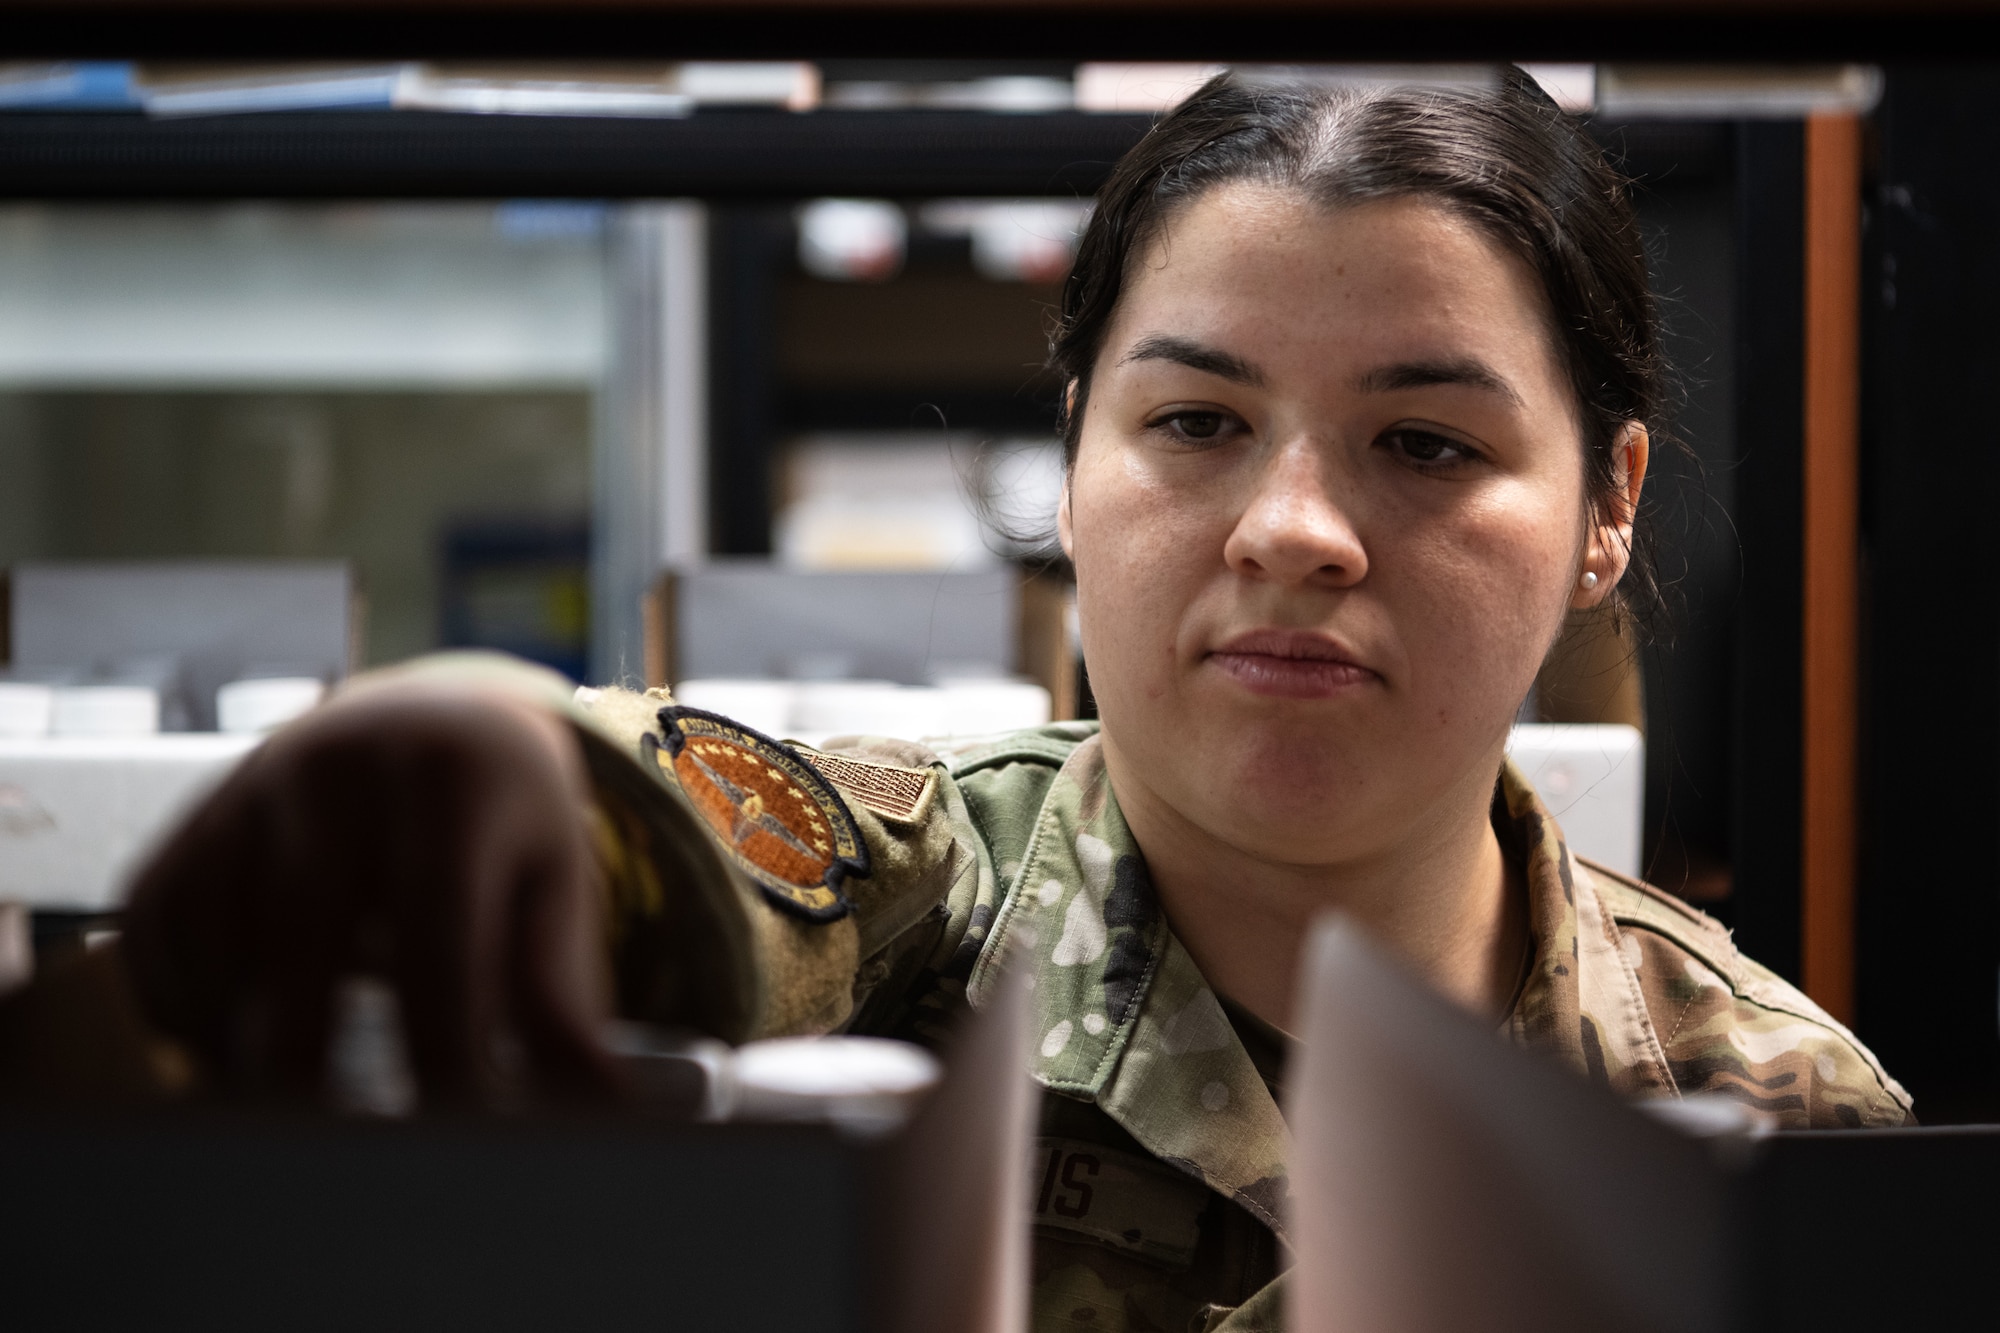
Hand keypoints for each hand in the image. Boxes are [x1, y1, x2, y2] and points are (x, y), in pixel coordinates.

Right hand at [119, 683, 624, 1109]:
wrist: (430, 723)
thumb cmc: (506, 825)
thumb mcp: (552, 885)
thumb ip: (560, 995)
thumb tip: (598, 1108)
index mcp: (451, 782)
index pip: (437, 944)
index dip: (445, 1053)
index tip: (457, 1139)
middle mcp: (333, 771)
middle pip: (302, 957)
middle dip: (321, 1076)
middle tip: (353, 1159)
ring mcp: (242, 797)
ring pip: (217, 964)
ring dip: (253, 1054)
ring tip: (310, 1104)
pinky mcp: (183, 832)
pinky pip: (158, 954)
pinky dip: (195, 1020)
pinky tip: (255, 1046)